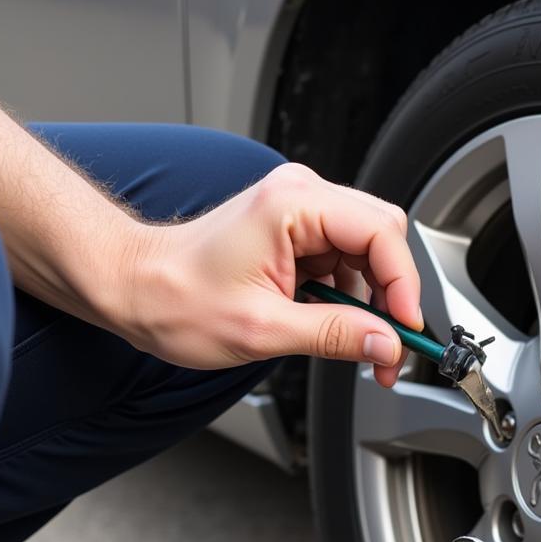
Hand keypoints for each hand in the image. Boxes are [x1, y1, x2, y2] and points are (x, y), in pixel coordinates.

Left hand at [124, 163, 420, 386]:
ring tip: (358, 341)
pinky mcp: (293, 231)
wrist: (133, 288)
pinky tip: (334, 322)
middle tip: (390, 342)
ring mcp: (297, 211)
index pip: (380, 233)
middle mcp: (299, 196)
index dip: (404, 285)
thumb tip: (386, 345)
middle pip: (382, 235)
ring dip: (371, 298)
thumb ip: (334, 335)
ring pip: (366, 250)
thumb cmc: (175, 298)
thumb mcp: (262, 330)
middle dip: (393, 292)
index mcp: (292, 205)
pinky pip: (343, 259)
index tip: (406, 329)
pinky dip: (349, 295)